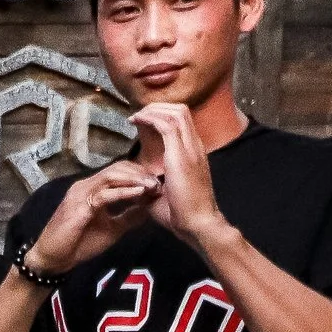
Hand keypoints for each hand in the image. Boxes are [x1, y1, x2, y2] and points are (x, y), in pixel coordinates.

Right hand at [23, 161, 160, 279]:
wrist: (54, 259)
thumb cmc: (79, 244)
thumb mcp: (112, 228)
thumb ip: (129, 216)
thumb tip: (150, 207)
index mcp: (93, 189)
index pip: (120, 171)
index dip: (141, 175)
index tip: (159, 184)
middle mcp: (86, 186)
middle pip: (118, 167)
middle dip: (141, 173)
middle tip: (160, 182)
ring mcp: (81, 193)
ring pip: (112, 175)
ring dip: (135, 179)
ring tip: (153, 186)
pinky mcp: (79, 205)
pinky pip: (105, 194)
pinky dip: (124, 192)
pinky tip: (140, 194)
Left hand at [128, 102, 225, 245]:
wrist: (196, 223)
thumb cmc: (180, 214)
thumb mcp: (163, 192)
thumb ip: (152, 182)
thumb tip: (137, 183)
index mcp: (193, 154)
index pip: (183, 121)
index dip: (162, 115)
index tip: (142, 121)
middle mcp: (195, 146)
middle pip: (181, 110)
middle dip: (157, 107)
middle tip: (137, 115)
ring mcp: (191, 149)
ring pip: (176, 112)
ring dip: (153, 110)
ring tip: (135, 116)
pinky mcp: (182, 155)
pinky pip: (167, 124)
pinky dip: (150, 119)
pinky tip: (136, 122)